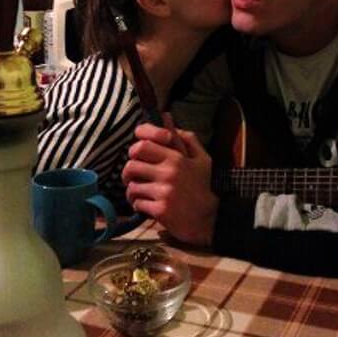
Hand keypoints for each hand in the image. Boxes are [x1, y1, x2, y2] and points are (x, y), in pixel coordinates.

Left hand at [123, 117, 218, 246]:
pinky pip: (137, 203)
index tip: (137, 155)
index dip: (134, 147)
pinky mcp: (160, 210)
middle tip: (134, 176)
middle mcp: (168, 173)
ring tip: (141, 192)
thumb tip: (167, 117)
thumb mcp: (201, 158)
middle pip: (131, 165)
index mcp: (176, 158)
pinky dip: (139, 205)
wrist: (209, 219)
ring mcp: (164, 192)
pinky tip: (148, 205)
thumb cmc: (203, 186)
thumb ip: (184, 137)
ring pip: (132, 186)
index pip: (143, 144)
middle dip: (128, 171)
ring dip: (133, 190)